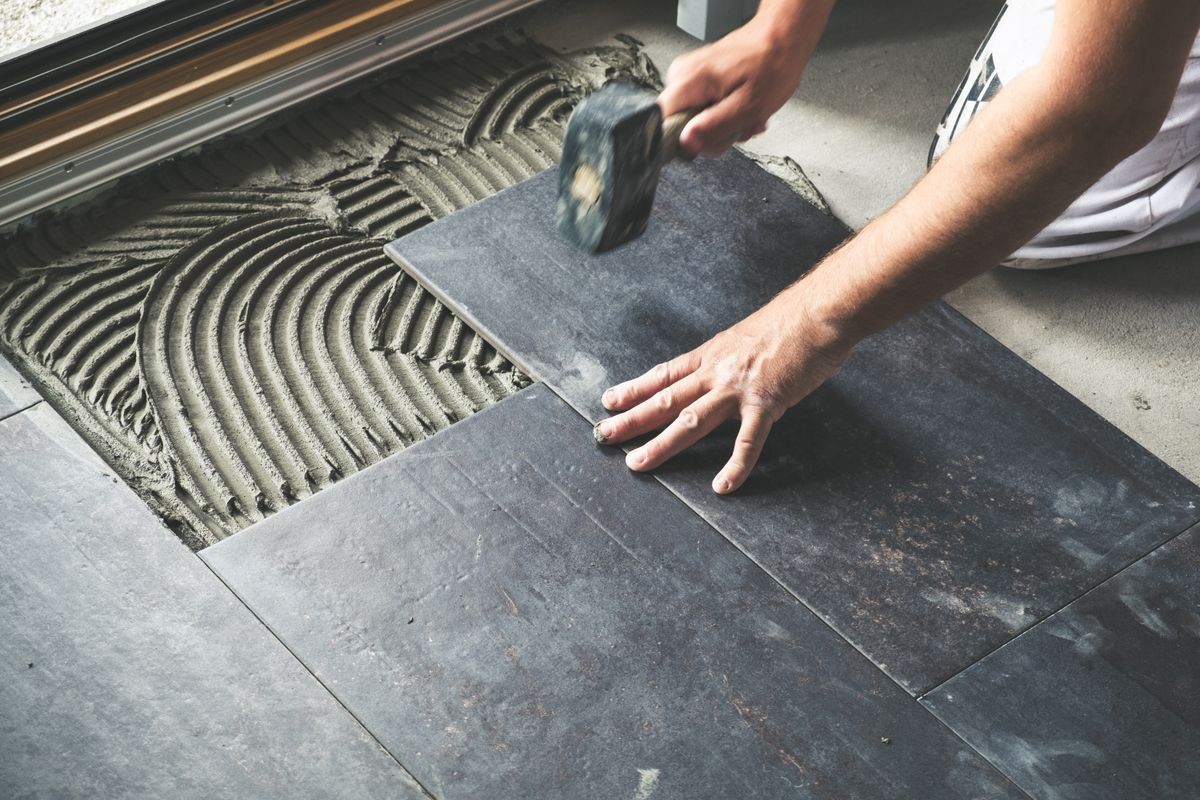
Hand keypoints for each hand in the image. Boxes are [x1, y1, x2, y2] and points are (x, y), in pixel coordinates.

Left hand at [594, 292, 853, 492]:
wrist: (821, 311)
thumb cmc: (793, 321)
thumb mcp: (748, 337)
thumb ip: (733, 359)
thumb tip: (726, 374)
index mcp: (713, 354)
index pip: (664, 374)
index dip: (635, 388)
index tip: (609, 401)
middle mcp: (717, 371)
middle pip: (665, 398)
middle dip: (631, 418)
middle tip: (603, 435)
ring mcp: (739, 387)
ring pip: (689, 420)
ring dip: (661, 444)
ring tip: (637, 463)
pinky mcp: (767, 402)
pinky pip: (747, 441)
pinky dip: (735, 466)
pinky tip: (723, 486)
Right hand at [659, 16, 809, 155]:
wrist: (781, 39)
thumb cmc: (772, 65)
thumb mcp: (749, 105)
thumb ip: (715, 126)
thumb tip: (687, 143)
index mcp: (689, 81)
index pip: (664, 125)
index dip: (688, 141)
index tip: (715, 138)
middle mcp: (681, 77)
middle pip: (680, 126)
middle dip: (714, 134)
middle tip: (740, 124)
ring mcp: (688, 77)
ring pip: (693, 121)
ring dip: (723, 126)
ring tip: (745, 114)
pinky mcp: (697, 80)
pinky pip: (701, 110)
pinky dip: (724, 115)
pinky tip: (741, 108)